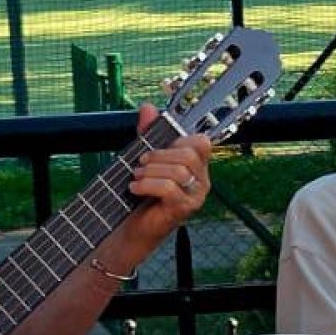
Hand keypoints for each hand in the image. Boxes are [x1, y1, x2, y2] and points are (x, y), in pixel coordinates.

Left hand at [119, 113, 215, 250]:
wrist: (134, 226)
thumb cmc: (143, 194)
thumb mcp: (145, 159)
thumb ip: (148, 134)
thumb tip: (148, 108)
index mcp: (197, 166)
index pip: (202, 143)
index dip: (179, 140)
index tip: (159, 148)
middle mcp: (202, 180)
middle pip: (188, 154)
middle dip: (159, 155)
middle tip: (141, 164)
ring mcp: (195, 196)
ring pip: (179, 171)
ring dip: (150, 171)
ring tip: (136, 178)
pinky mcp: (183, 209)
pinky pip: (170, 188)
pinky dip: (147, 185)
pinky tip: (135, 189)